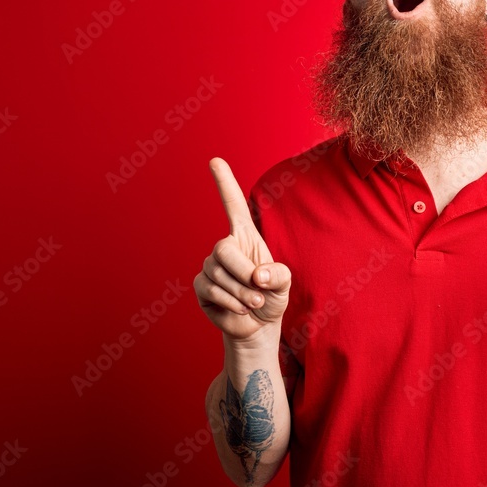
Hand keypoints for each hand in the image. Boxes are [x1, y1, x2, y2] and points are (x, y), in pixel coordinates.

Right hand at [193, 157, 290, 342]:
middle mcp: (225, 247)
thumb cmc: (272, 298)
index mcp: (246, 237)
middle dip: (243, 272)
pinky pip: (210, 289)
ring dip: (241, 294)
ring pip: (218, 274)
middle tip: (259, 293)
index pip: (233, 205)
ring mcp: (210, 266)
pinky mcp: (201, 286)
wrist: (257, 326)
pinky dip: (230, 302)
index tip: (215, 160)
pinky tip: (240, 308)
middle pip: (223, 249)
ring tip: (254, 303)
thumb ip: (279, 275)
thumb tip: (257, 275)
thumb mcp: (285, 284)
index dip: (224, 183)